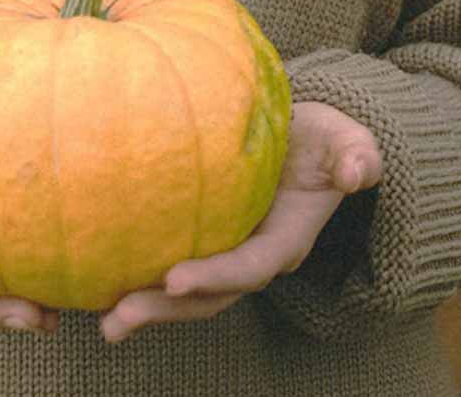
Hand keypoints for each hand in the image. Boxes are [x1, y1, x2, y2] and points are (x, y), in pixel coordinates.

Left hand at [100, 102, 382, 342]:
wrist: (305, 148)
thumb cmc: (322, 142)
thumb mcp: (346, 141)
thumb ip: (356, 154)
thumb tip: (360, 170)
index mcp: (286, 240)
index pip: (251, 266)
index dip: (216, 276)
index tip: (174, 279)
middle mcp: (254, 258)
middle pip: (211, 295)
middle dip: (166, 310)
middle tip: (119, 319)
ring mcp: (228, 255)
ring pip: (188, 294)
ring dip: (146, 309)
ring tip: (103, 321)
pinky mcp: (205, 244)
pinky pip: (171, 269)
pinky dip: (140, 281)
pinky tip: (100, 283)